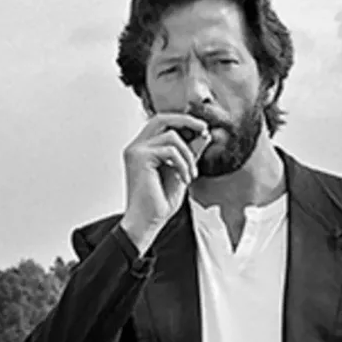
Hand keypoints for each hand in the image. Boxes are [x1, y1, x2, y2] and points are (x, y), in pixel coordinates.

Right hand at [119, 113, 209, 253]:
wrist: (147, 223)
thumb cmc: (159, 203)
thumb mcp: (181, 173)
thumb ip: (189, 154)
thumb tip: (203, 135)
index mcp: (144, 149)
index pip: (162, 124)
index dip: (182, 122)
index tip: (202, 129)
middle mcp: (137, 147)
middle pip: (161, 118)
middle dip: (186, 121)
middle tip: (204, 129)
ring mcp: (136, 150)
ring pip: (171, 135)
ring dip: (188, 154)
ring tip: (191, 174)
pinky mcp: (139, 157)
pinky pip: (170, 150)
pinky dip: (183, 164)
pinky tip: (185, 179)